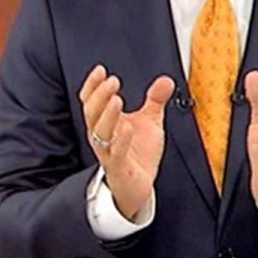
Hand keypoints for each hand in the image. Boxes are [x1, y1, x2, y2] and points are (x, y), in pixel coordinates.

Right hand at [79, 65, 174, 220]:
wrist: (138, 187)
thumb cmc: (138, 154)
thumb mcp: (149, 122)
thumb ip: (155, 101)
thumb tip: (166, 80)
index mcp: (105, 122)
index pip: (91, 101)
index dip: (93, 86)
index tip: (100, 70)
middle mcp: (102, 136)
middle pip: (92, 113)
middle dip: (100, 96)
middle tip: (112, 81)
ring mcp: (109, 152)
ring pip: (100, 132)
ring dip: (107, 115)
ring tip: (117, 98)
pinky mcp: (119, 168)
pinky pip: (116, 153)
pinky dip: (121, 140)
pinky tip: (127, 127)